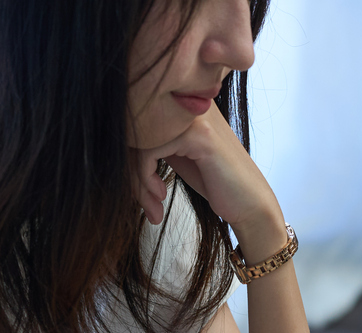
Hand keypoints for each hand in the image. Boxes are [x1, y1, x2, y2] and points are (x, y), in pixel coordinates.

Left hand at [132, 109, 284, 252]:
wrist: (249, 204)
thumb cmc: (215, 181)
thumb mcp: (177, 154)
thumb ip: (152, 138)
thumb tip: (113, 137)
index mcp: (185, 101)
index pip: (138, 116)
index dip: (129, 153)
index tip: (141, 185)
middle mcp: (190, 100)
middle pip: (134, 125)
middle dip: (130, 169)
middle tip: (144, 200)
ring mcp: (195, 115)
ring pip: (139, 138)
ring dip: (137, 179)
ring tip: (151, 203)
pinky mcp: (197, 134)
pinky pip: (149, 150)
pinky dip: (145, 178)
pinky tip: (160, 195)